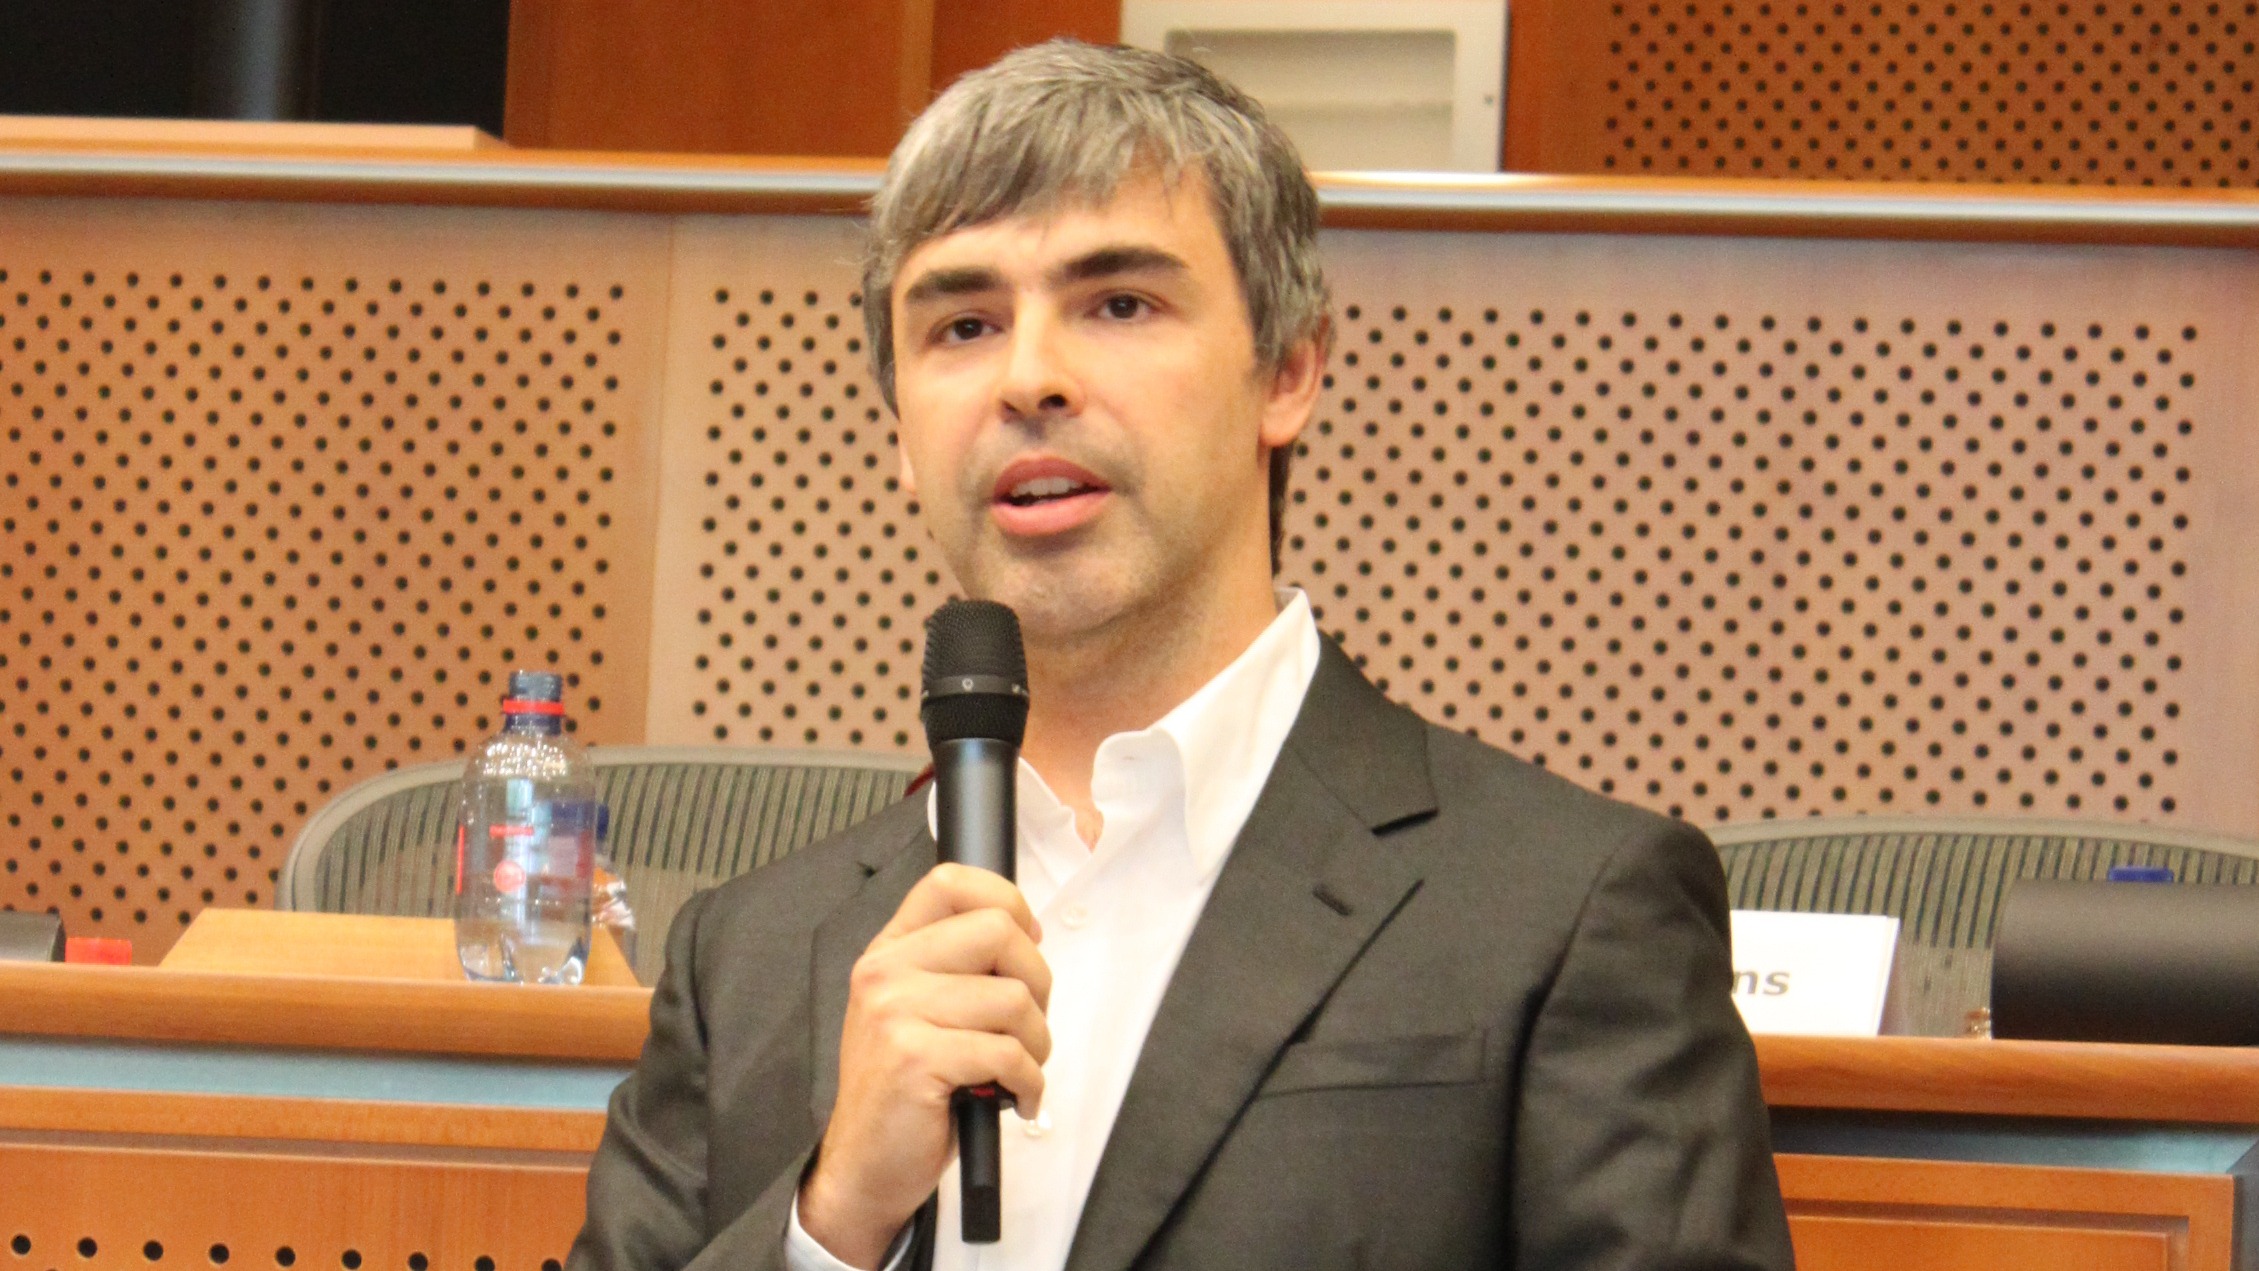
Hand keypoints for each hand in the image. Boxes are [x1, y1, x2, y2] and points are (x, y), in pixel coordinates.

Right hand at [798, 864, 1051, 1267]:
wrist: (865, 1166)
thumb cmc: (907, 1091)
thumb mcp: (919, 1012)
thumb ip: (958, 968)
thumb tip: (1028, 933)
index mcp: (890, 952)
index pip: (951, 883)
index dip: (1007, 901)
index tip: (1027, 941)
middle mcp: (886, 972)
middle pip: (999, 932)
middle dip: (1038, 981)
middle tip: (1027, 1025)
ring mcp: (896, 1014)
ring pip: (1014, 999)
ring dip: (1037, 1043)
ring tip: (1019, 1072)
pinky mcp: (915, 1059)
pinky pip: (1008, 1054)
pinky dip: (1030, 1083)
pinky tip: (1017, 1099)